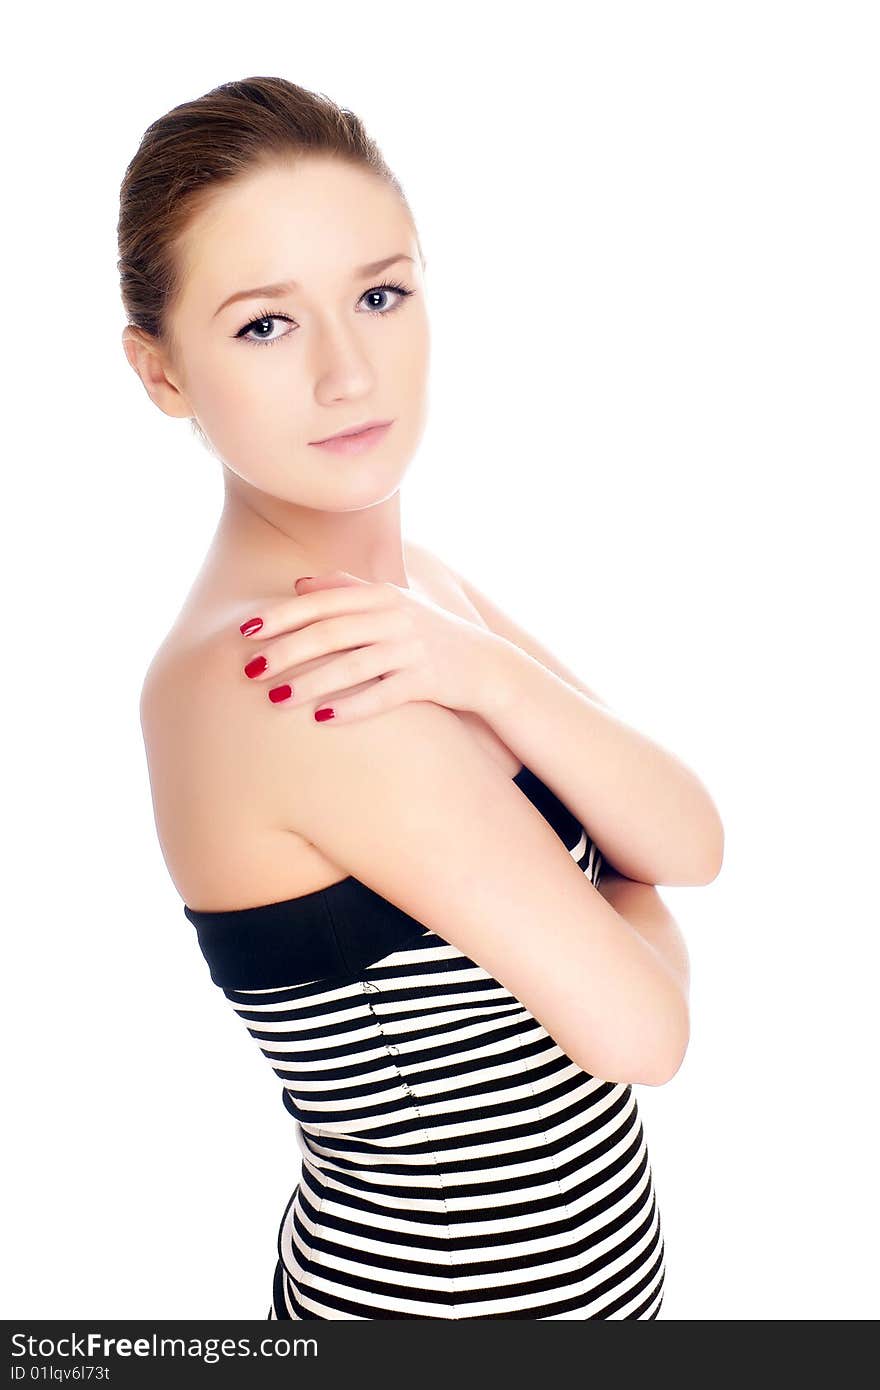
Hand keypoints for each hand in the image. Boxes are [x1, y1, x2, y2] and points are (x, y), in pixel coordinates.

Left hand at [237, 569, 501, 722]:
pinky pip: (384, 696)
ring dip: (311, 683)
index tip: (246, 630)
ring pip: (352, 666)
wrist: (483, 664)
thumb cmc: (426, 633)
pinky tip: (322, 719)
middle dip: (287, 651)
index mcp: (380, 594)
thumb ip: (346, 588)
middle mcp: (395, 617)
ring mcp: (413, 649)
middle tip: (250, 670)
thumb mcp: (391, 602)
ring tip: (276, 699)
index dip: (282, 615)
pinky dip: (352, 707)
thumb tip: (298, 585)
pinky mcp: (428, 680)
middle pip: (331, 633)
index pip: (322, 602)